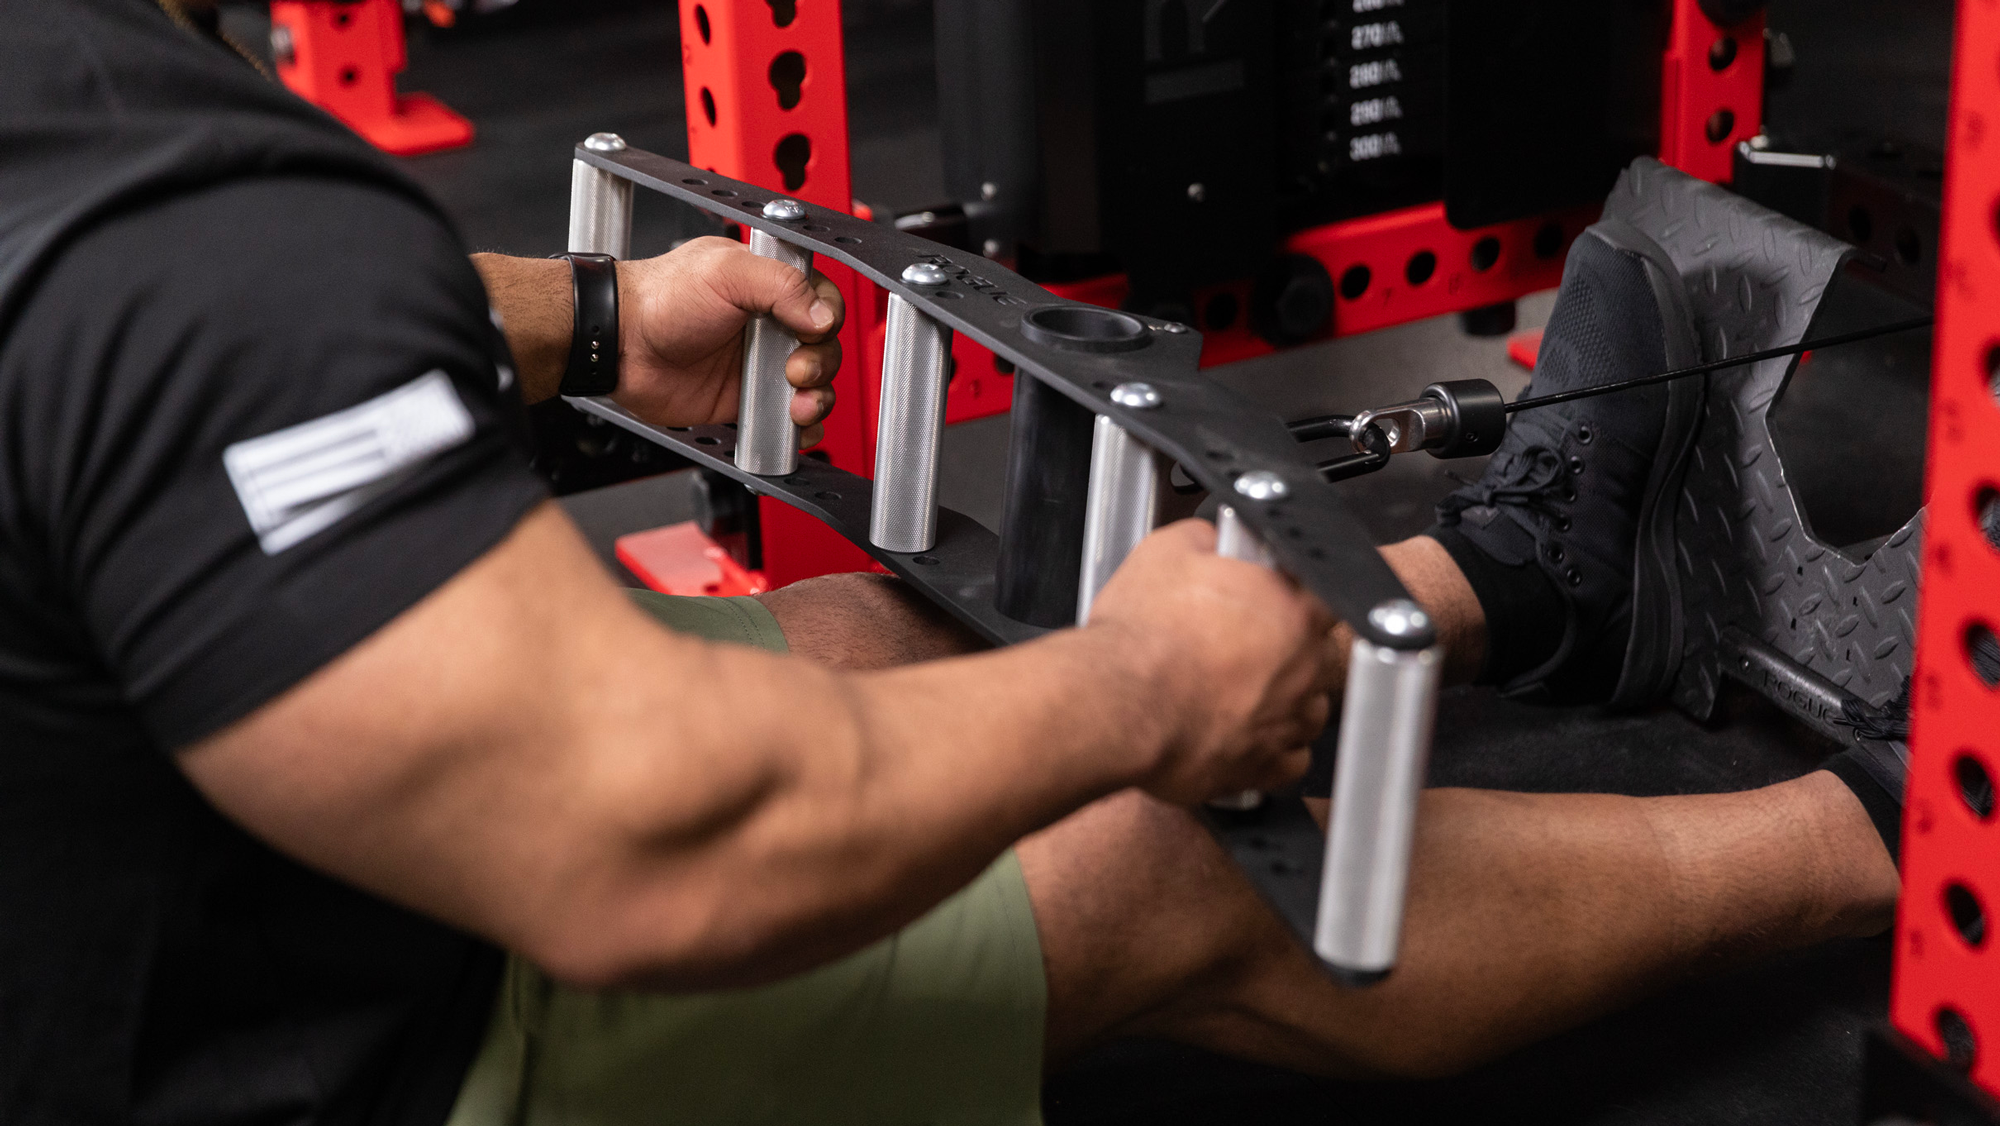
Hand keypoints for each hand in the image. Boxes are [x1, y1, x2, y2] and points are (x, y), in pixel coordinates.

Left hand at [614, 237, 844, 446]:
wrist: (621, 346)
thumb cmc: (660, 298)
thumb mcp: (725, 272)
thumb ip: (781, 285)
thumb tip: (822, 315)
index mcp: (768, 286)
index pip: (823, 302)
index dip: (827, 320)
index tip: (811, 333)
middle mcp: (767, 325)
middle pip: (825, 348)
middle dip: (821, 364)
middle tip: (794, 371)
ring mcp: (757, 365)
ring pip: (813, 386)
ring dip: (817, 398)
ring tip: (796, 405)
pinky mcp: (744, 400)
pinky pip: (785, 419)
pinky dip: (800, 429)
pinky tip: (794, 427)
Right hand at [1083, 520, 1337, 804]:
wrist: (1118, 705)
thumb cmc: (1142, 637)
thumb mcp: (1166, 551)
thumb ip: (1207, 539)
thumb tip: (1213, 541)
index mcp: (1292, 609)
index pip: (1330, 591)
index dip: (1300, 590)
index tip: (1277, 593)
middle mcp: (1301, 668)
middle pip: (1319, 653)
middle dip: (1287, 646)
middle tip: (1241, 640)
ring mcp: (1286, 721)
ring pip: (1311, 708)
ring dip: (1288, 698)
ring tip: (1244, 688)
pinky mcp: (1261, 768)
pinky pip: (1291, 761)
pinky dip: (1275, 748)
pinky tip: (1246, 731)